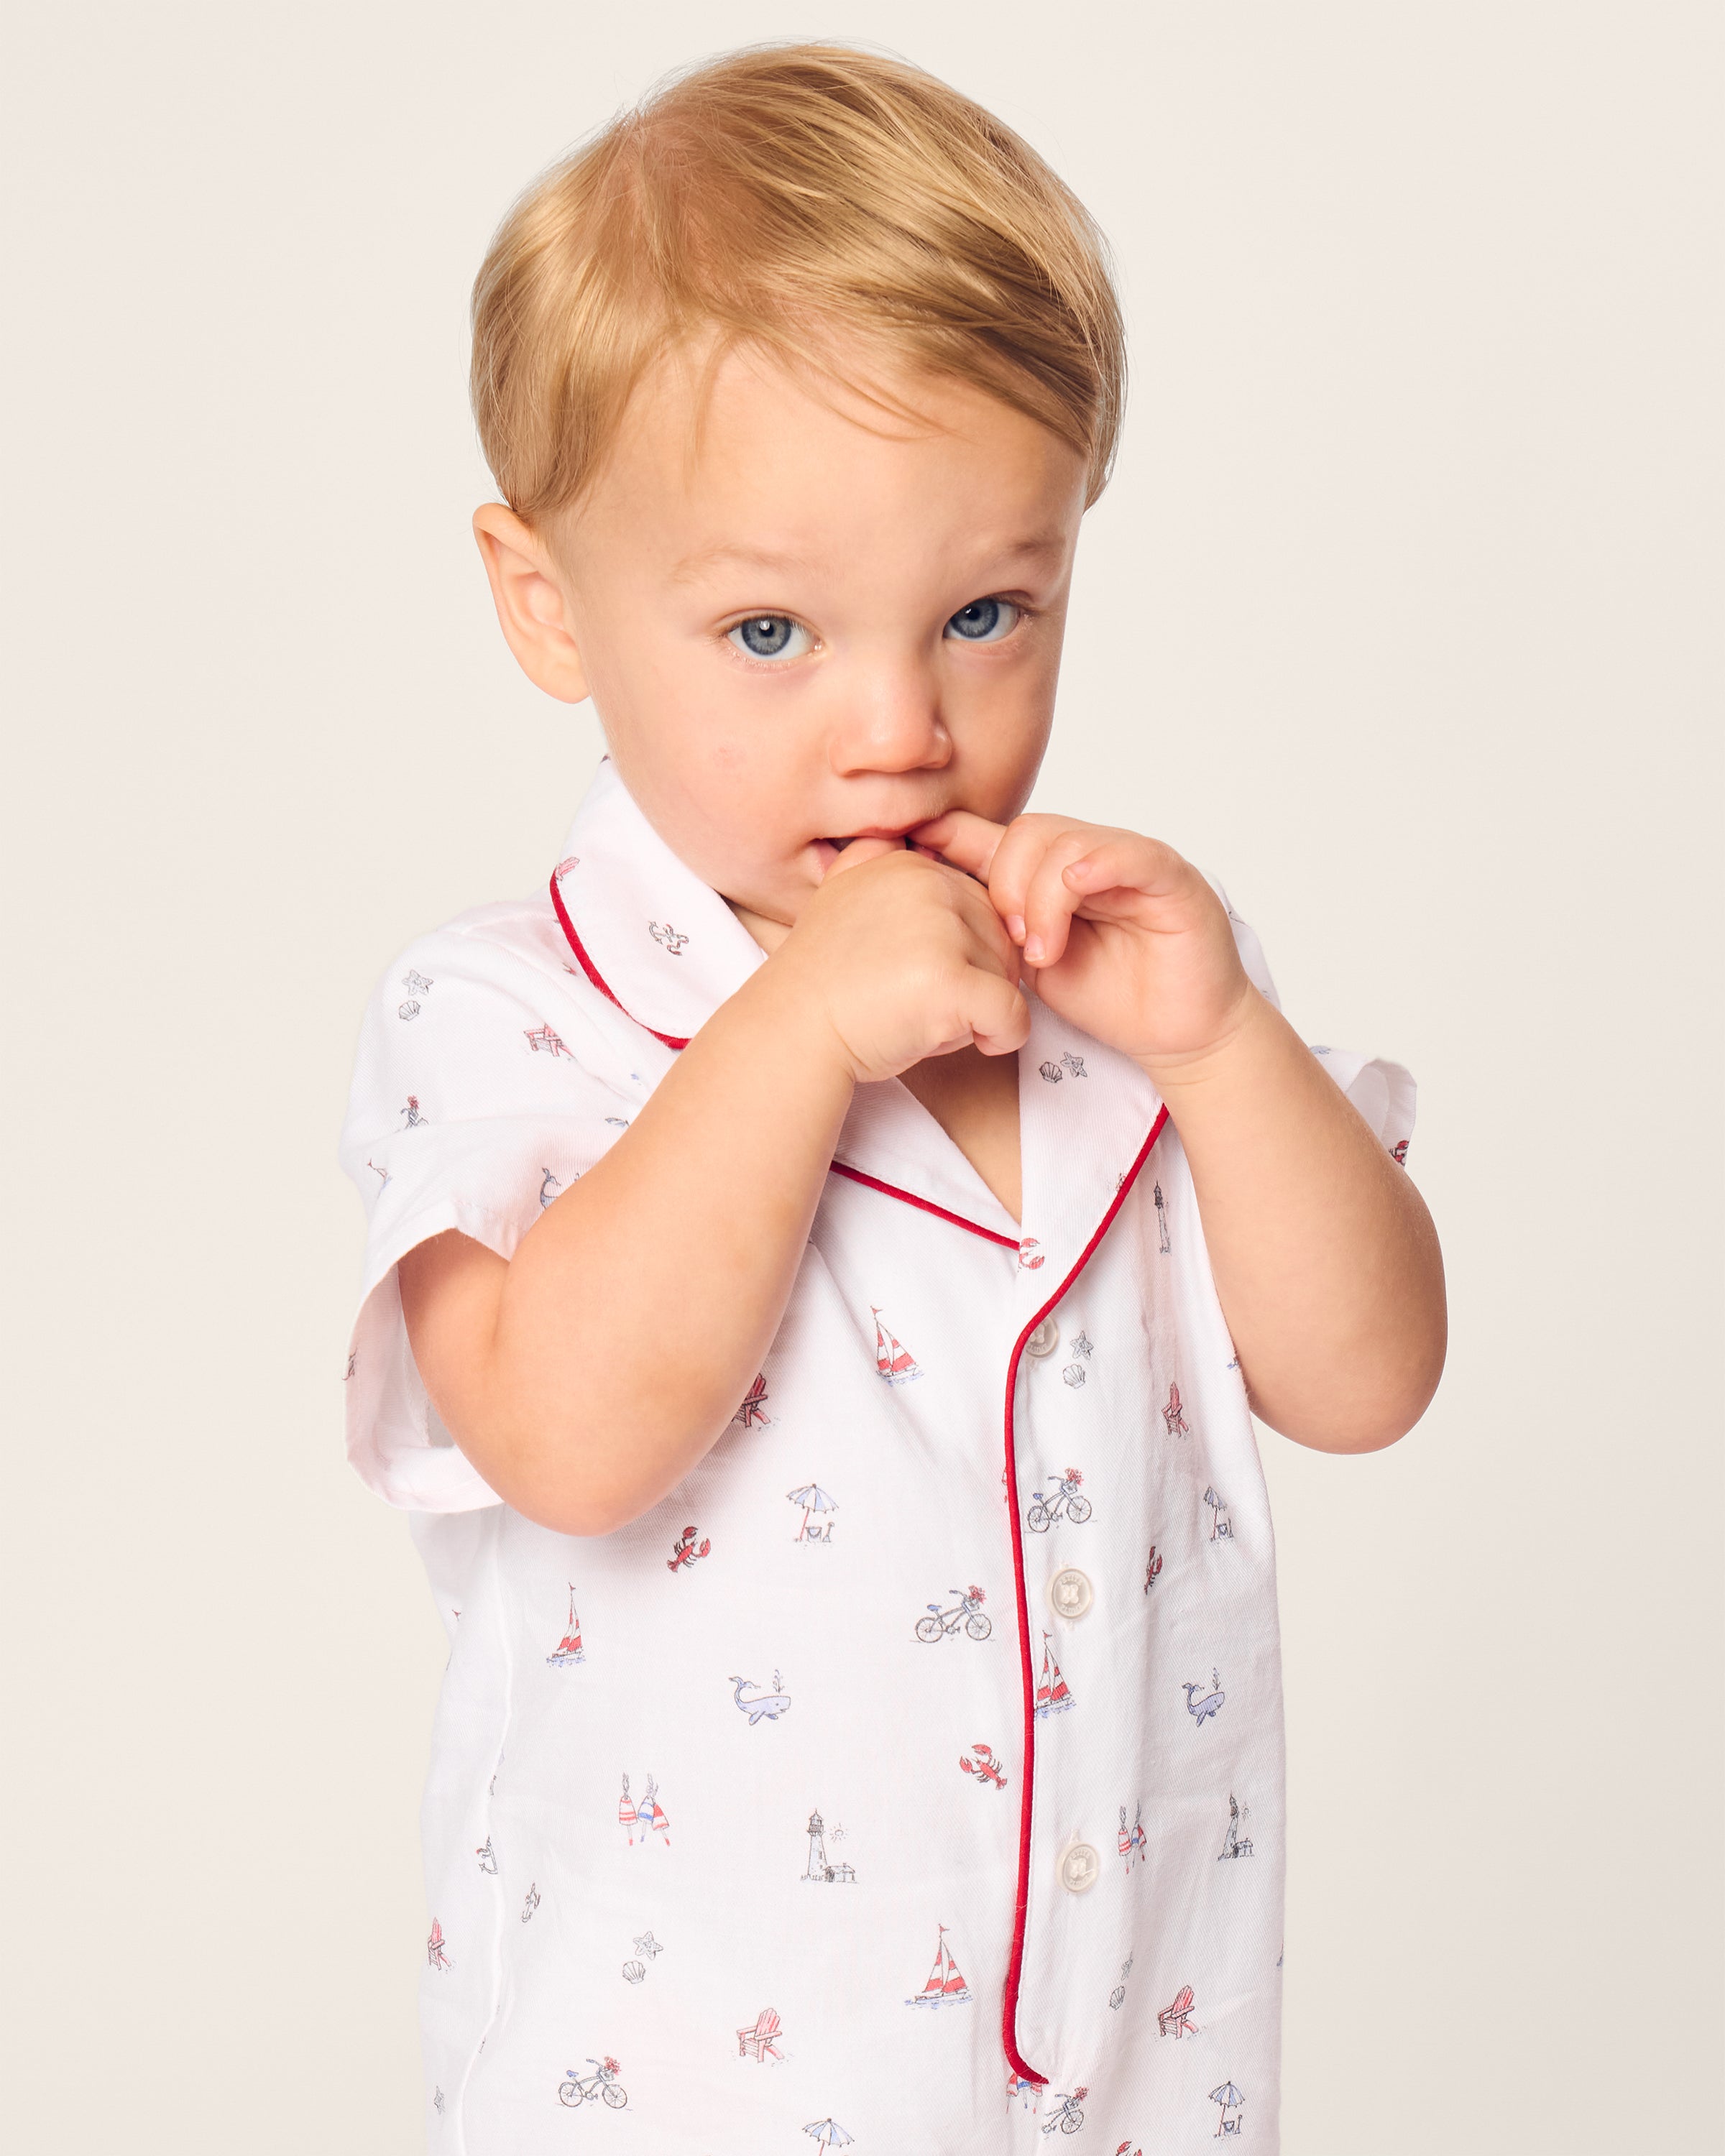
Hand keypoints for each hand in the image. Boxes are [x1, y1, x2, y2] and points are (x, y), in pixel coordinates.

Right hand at [770, 837, 1031, 1085]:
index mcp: (911, 866)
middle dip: (976, 980)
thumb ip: (879, 865)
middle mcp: (929, 885)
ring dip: (980, 1010)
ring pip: (1008, 977)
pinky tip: (974, 1042)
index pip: (981, 909)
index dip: (961, 953)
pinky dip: (1003, 1037)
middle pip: (1000, 940)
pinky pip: (1013, 1014)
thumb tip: (918, 840)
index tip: (914, 975)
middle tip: (920, 1003)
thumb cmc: (824, 986)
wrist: (790, 1036)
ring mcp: (941, 930)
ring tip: (924, 1019)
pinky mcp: (951, 981)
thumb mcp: (843, 899)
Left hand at [904, 811, 1253, 1077]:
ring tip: (1043, 953)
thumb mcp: (1030, 960)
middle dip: (1005, 883)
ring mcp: (1133, 862)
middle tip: (1009, 940)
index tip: (914, 850)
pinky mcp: (1173, 879)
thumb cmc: (1111, 997)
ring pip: (1069, 841)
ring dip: (1043, 896)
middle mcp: (1094, 855)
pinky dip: (1095, 866)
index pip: (1001, 834)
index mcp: (1057, 871)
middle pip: (1029, 831)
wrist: (1179, 1035)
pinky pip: (1129, 853)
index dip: (956, 835)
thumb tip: (928, 890)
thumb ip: (995, 921)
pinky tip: (1075, 893)